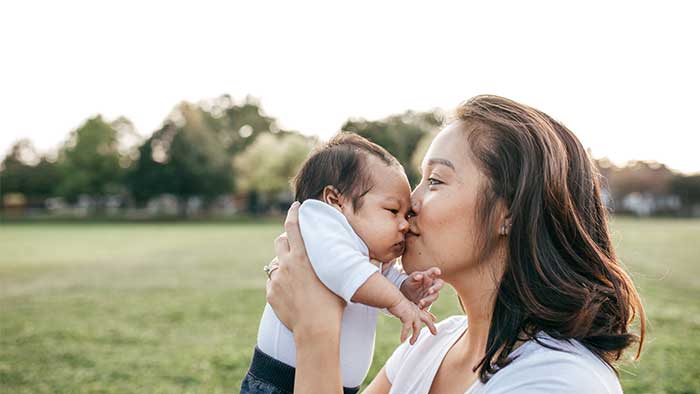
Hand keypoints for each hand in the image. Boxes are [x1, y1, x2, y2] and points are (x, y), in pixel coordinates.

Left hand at [266, 202, 345, 337]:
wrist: (316, 330)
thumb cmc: (333, 304)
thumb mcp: (336, 276)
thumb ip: (332, 261)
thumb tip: (345, 252)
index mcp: (303, 256)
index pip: (293, 226)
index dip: (293, 213)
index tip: (295, 207)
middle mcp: (287, 264)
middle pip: (280, 241)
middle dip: (286, 238)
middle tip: (294, 241)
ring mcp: (277, 279)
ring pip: (276, 263)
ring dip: (284, 263)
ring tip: (296, 272)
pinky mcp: (271, 294)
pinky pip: (274, 283)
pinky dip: (281, 283)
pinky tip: (292, 293)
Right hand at [388, 297, 437, 344]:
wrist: (392, 297)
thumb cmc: (395, 300)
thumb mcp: (404, 305)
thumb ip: (406, 309)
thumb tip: (403, 311)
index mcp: (416, 308)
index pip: (425, 313)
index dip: (430, 316)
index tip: (434, 319)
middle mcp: (416, 311)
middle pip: (427, 320)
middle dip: (431, 326)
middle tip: (435, 333)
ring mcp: (413, 315)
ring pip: (417, 328)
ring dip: (415, 336)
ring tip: (411, 343)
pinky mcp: (407, 318)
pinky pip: (407, 329)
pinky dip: (404, 335)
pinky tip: (402, 340)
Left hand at [400, 267, 444, 309]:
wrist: (407, 292)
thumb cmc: (411, 281)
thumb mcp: (411, 278)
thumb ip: (415, 276)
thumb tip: (419, 276)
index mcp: (428, 276)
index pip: (433, 271)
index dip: (436, 271)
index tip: (438, 272)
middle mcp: (432, 284)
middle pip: (439, 285)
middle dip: (436, 288)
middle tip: (430, 291)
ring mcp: (431, 293)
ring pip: (434, 296)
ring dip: (428, 299)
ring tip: (421, 302)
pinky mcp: (428, 301)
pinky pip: (429, 304)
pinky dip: (424, 306)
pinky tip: (420, 307)